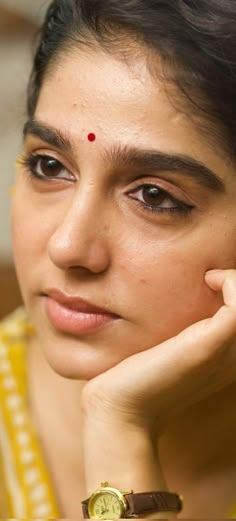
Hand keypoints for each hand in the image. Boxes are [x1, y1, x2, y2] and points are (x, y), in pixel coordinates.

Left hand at [82, 269, 235, 435]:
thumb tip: (182, 303)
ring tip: (213, 278)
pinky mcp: (210, 344)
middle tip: (217, 277)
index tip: (214, 280)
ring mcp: (227, 353)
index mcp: (229, 360)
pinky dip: (233, 283)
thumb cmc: (138, 378)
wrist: (120, 410)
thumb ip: (184, 332)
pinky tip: (208, 280)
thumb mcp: (169, 349)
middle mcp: (235, 358)